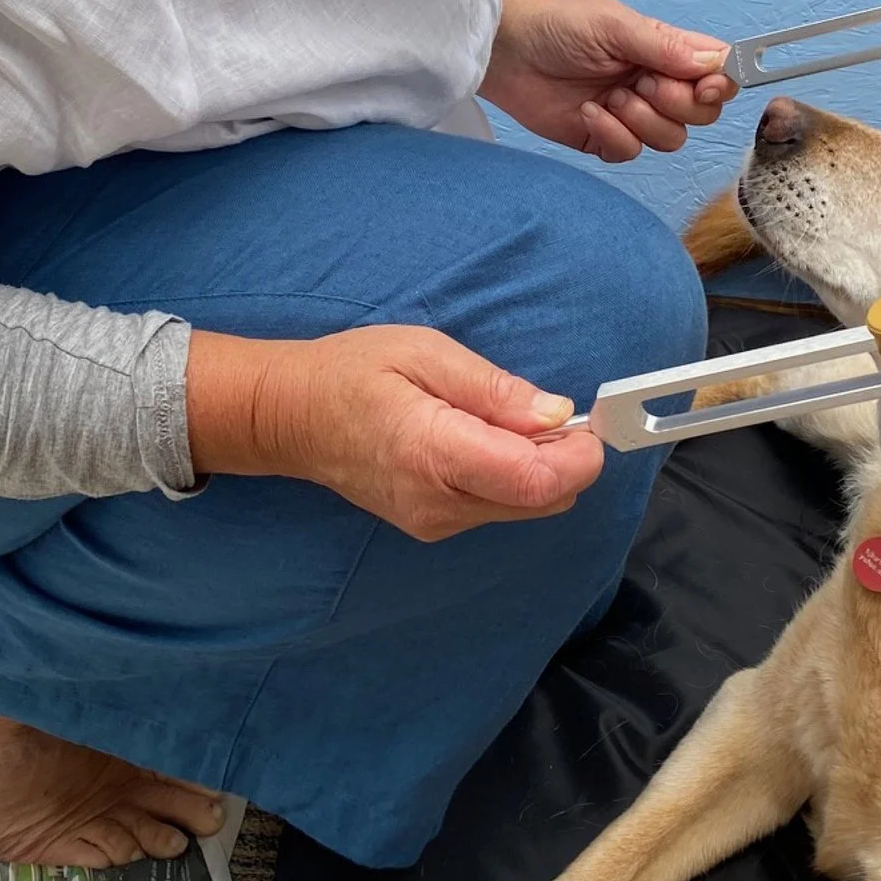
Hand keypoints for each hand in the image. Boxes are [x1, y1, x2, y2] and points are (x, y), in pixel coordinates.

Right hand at [185, 325, 602, 541]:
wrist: (292, 419)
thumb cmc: (352, 373)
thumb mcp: (425, 353)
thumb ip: (493, 389)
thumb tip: (556, 413)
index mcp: (434, 454)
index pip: (536, 481)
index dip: (579, 456)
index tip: (589, 422)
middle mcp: (438, 503)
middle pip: (543, 500)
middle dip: (564, 458)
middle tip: (545, 411)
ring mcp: (435, 523)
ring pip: (526, 507)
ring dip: (538, 467)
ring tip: (502, 419)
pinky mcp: (435, 526)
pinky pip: (499, 506)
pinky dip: (511, 476)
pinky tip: (482, 441)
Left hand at [480, 0, 735, 162]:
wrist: (506, 54)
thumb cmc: (558, 27)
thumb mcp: (614, 25)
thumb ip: (664, 47)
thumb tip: (713, 65)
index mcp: (666, 50)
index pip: (717, 72)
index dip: (721, 83)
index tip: (704, 85)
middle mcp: (655, 83)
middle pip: (703, 114)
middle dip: (677, 104)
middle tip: (642, 84)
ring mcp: (632, 114)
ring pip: (671, 140)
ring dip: (642, 121)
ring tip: (609, 97)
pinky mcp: (604, 139)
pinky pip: (631, 154)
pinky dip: (612, 135)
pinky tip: (587, 112)